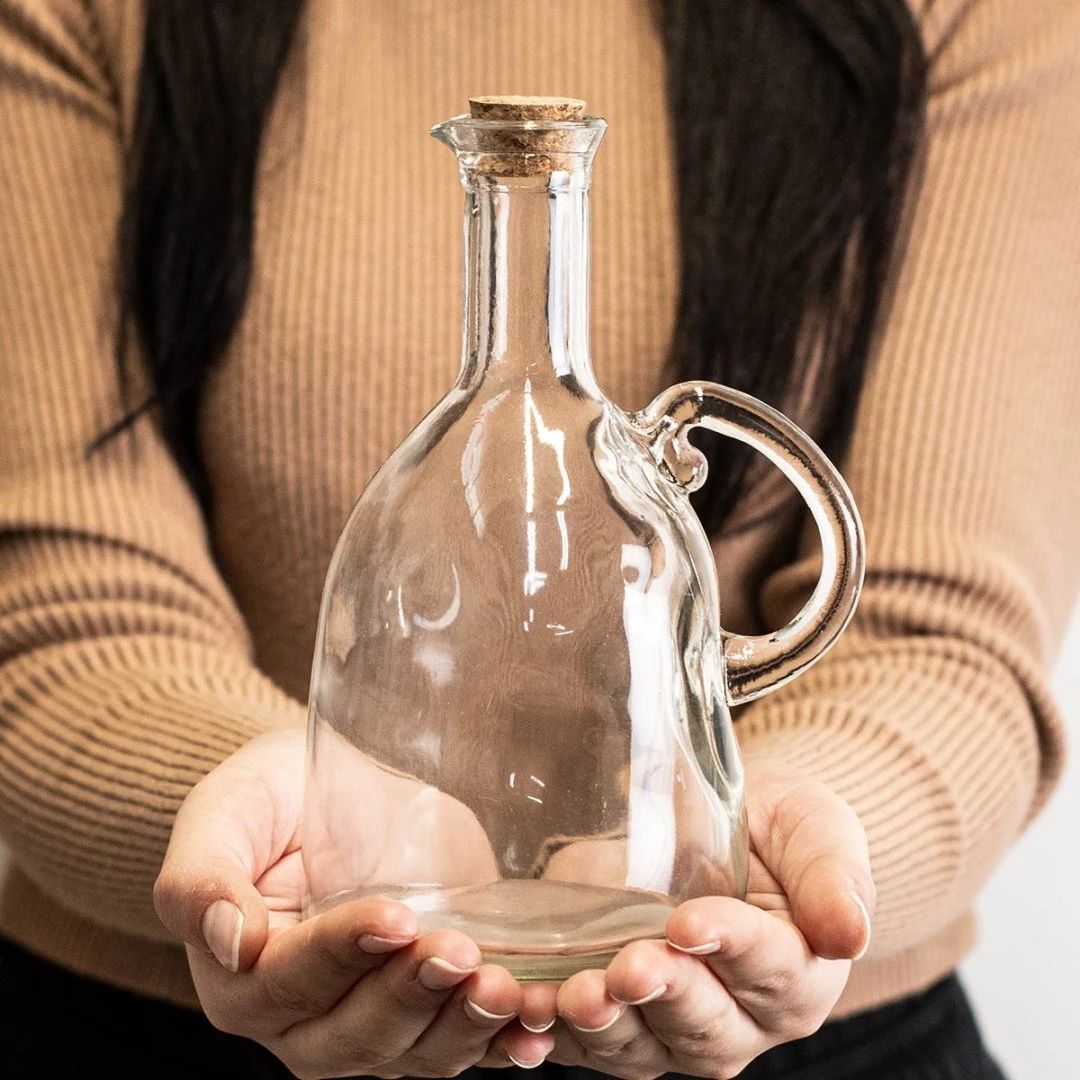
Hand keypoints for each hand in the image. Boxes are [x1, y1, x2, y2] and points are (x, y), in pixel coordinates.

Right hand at [154, 730, 556, 1077]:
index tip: (396, 916)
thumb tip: (232, 942)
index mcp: (241, 979)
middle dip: (412, 995)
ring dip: (463, 1026)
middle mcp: (302, 1022)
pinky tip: (535, 1035)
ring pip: (414, 1051)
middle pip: (357, 1033)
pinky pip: (459, 1043)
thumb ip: (201, 878)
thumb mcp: (224, 810)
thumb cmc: (270, 795)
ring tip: (509, 989)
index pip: (290, 982)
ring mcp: (369, 1021)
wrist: (334, 790)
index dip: (343, 954)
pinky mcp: (425, 1006)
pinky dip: (499, 1044)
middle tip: (461, 950)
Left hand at [548, 756, 874, 1078]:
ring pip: (643, 1046)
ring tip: (574, 994)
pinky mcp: (619, 1015)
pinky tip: (524, 1018)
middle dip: (664, 995)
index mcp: (799, 974)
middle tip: (630, 965)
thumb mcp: (816, 827)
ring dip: (606, 1025)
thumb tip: (851, 933)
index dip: (733, 949)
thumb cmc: (776, 827)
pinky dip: (551, 1035)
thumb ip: (835, 875)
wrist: (720, 828)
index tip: (692, 922)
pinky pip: (586, 1042)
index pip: (772, 971)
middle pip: (704, 1025)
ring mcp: (674, 1026)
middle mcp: (740, 1017)